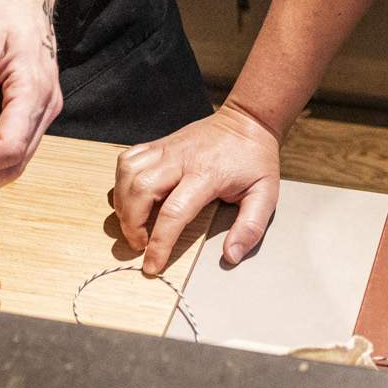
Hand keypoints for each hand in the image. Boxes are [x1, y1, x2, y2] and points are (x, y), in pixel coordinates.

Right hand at [110, 102, 282, 275]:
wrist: (246, 121)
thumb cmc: (254, 160)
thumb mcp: (265, 194)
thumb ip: (250, 227)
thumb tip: (231, 256)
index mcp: (206, 174)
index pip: (174, 213)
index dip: (159, 244)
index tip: (152, 266)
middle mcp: (180, 160)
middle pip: (140, 191)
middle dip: (131, 225)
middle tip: (139, 245)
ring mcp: (166, 149)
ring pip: (128, 174)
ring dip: (123, 204)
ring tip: (133, 224)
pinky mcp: (158, 144)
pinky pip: (128, 159)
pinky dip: (121, 180)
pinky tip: (131, 196)